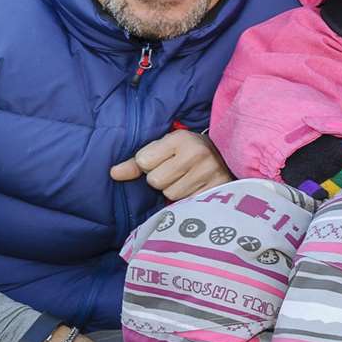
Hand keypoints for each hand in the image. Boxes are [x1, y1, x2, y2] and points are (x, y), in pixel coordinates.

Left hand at [110, 129, 231, 200]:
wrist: (228, 157)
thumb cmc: (188, 153)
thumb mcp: (165, 148)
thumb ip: (136, 162)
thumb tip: (113, 174)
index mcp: (180, 138)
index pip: (143, 161)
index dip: (149, 165)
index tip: (163, 160)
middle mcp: (197, 153)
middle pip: (156, 181)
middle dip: (162, 179)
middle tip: (176, 172)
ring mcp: (209, 173)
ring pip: (170, 194)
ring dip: (174, 191)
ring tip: (187, 180)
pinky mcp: (217, 190)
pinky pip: (186, 203)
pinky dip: (186, 199)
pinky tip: (195, 189)